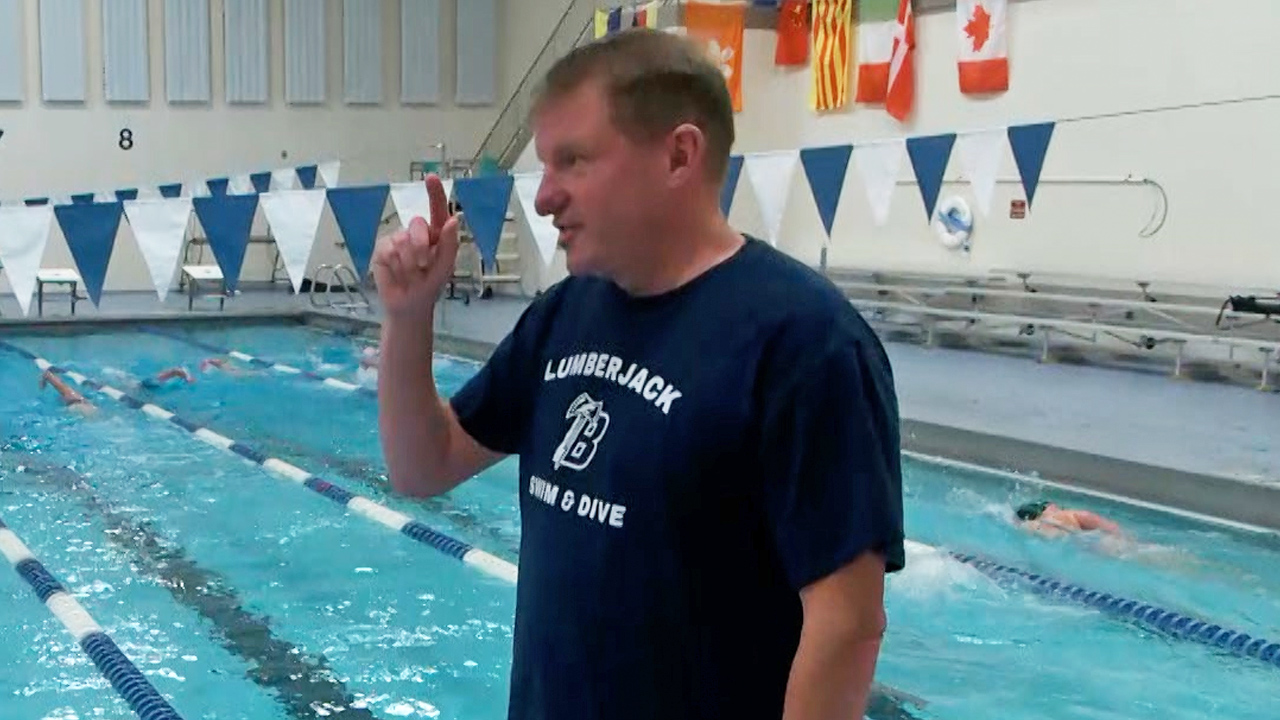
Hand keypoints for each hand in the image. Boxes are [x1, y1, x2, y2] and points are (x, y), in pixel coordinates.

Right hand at [372, 174, 459, 322]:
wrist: (409, 305)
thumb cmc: (430, 285)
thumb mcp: (445, 267)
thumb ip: (450, 244)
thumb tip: (453, 219)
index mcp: (436, 234)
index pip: (437, 209)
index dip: (434, 192)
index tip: (431, 177)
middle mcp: (417, 233)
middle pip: (417, 224)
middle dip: (421, 246)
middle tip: (424, 265)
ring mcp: (398, 239)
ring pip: (402, 240)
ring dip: (409, 262)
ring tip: (411, 275)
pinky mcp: (382, 249)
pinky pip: (388, 250)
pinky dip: (395, 266)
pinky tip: (397, 274)